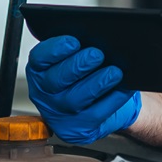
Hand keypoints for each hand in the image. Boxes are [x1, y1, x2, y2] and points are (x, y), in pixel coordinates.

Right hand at [24, 36, 139, 143]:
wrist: (110, 100)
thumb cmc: (92, 73)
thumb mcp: (81, 56)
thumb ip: (80, 45)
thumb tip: (93, 31)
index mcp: (40, 71)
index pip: (39, 59)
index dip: (55, 50)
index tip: (73, 41)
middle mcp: (44, 94)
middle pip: (56, 80)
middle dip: (78, 66)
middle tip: (97, 54)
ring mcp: (59, 114)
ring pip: (74, 99)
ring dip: (96, 83)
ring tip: (114, 72)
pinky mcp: (77, 130)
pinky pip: (94, 115)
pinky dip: (111, 100)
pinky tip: (122, 89)